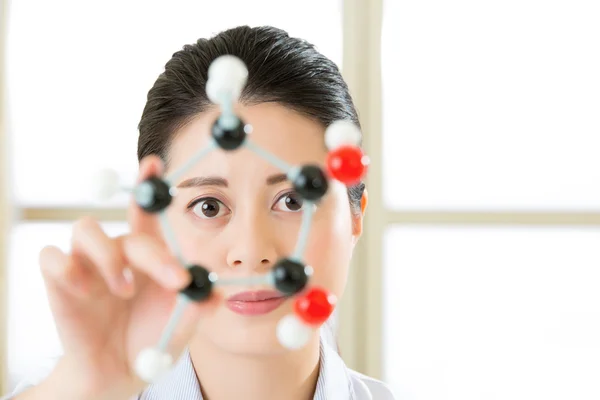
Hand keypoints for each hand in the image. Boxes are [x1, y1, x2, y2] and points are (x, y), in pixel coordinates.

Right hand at [35, 156, 219, 399]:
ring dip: (109, 257)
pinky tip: (86, 292)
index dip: (148, 184)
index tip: (155, 163)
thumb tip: (217, 293)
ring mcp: (86, 263)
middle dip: (156, 255)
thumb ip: (197, 306)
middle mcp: (118, 251)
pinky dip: (67, 268)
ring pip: (84, 228)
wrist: (119, 373)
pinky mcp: (59, 281)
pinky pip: (50, 256)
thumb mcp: (181, 323)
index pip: (147, 210)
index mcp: (149, 253)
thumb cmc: (152, 338)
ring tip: (125, 290)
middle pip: (130, 230)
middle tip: (176, 281)